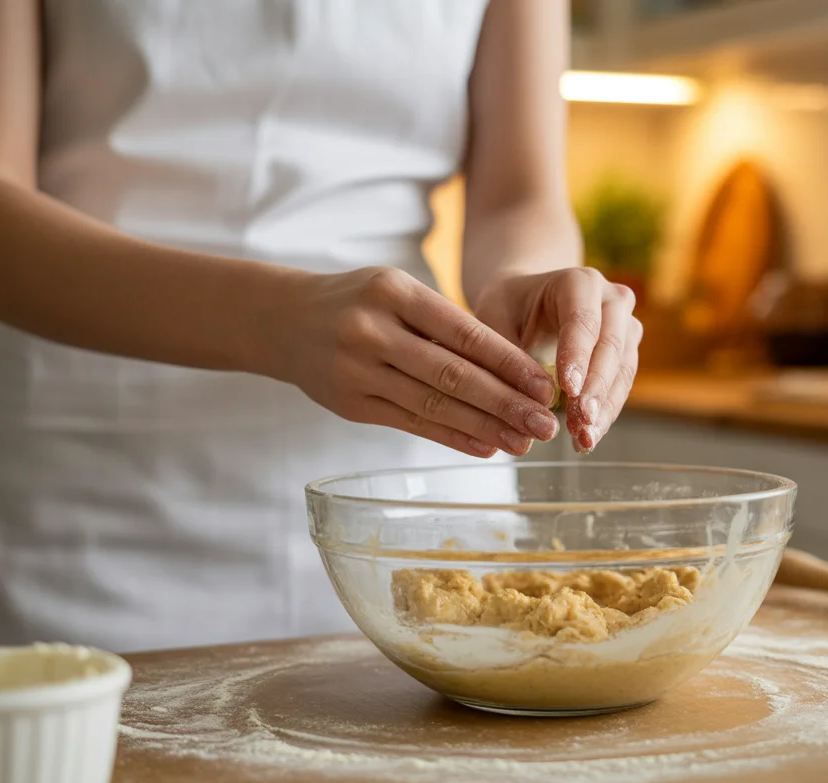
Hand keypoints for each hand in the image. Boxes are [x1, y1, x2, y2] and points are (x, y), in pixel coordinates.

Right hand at [270, 267, 559, 456]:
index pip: (464, 332)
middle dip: (505, 403)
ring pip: (433, 404)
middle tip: (545, 423)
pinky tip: (486, 446)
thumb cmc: (358, 302)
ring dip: (485, 427)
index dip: (509, 362)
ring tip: (523, 442)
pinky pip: (411, 423)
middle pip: (452, 374)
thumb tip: (514, 370)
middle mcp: (372, 330)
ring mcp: (357, 370)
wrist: (282, 319)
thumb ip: (444, 325)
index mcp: (393, 292)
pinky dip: (452, 436)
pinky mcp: (351, 404)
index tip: (545, 385)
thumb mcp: (396, 292)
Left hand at [474, 267, 641, 451]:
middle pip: (610, 346)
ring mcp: (625, 326)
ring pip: (623, 370)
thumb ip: (506, 355)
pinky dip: (605, 413)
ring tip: (584, 438)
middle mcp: (612, 299)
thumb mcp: (494, 321)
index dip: (578, 355)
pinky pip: (621, 385)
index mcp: (579, 282)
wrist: (527, 303)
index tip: (569, 389)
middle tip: (581, 422)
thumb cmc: (509, 308)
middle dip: (596, 389)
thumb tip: (523, 402)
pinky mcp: (627, 352)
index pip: (583, 320)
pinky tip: (587, 437)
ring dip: (604, 407)